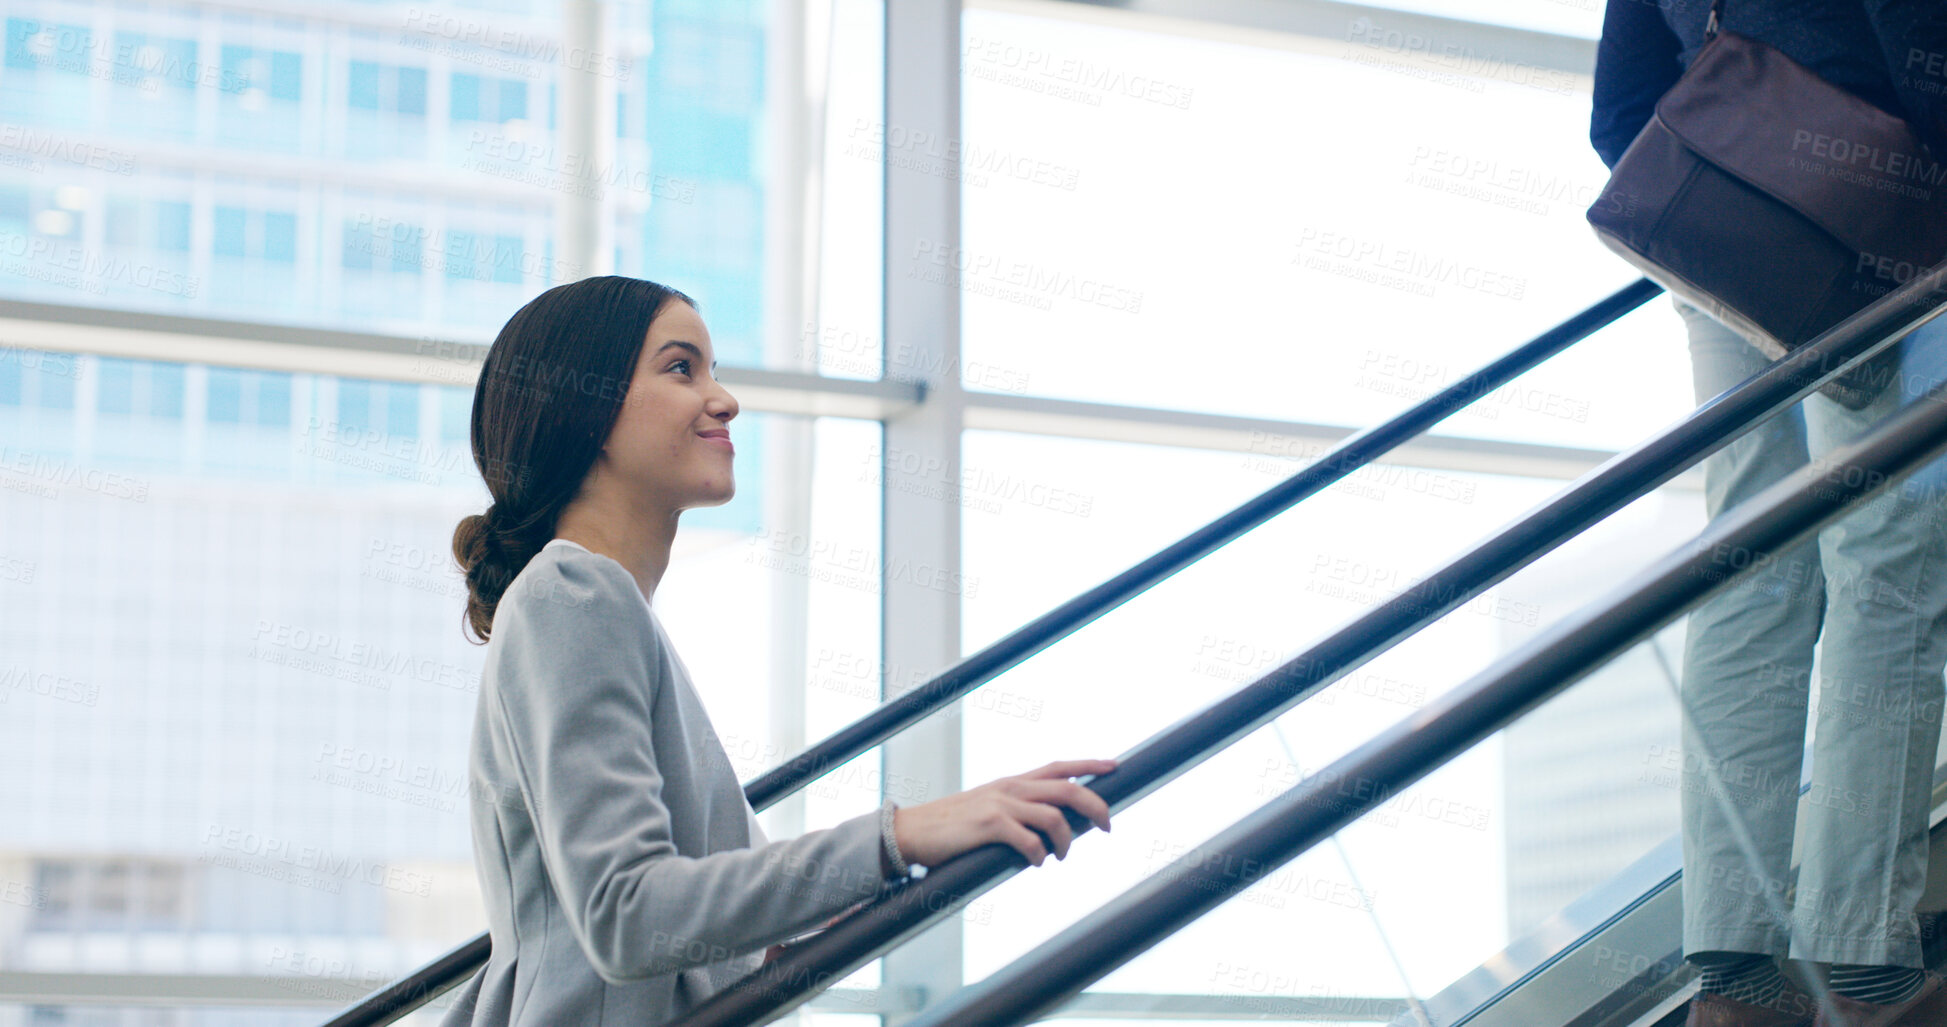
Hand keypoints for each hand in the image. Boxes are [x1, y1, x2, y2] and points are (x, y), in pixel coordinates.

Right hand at [893, 759, 1116, 867]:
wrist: (911, 831)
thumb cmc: (951, 828)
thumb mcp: (988, 809)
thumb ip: (1016, 812)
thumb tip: (1050, 830)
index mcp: (1012, 782)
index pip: (1059, 766)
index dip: (1089, 765)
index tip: (1115, 767)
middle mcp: (1010, 788)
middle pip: (1067, 788)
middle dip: (1095, 806)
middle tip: (1107, 827)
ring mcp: (1000, 805)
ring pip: (1054, 816)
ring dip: (1066, 841)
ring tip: (1060, 857)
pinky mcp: (989, 826)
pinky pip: (1029, 840)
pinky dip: (1040, 855)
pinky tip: (1036, 862)